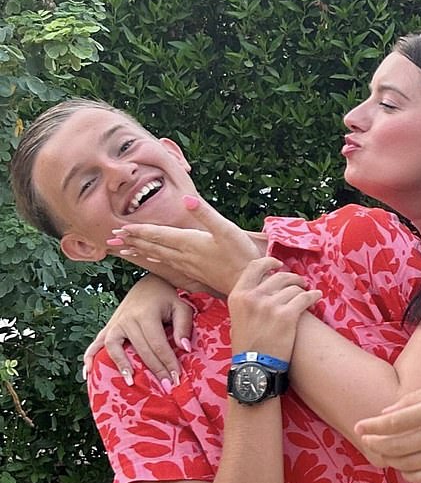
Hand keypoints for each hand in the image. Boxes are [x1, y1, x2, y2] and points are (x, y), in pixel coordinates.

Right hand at [83, 274, 192, 386]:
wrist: (150, 284)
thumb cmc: (168, 298)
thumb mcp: (181, 307)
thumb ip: (184, 326)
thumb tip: (185, 349)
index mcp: (146, 314)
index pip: (158, 344)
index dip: (168, 362)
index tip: (176, 378)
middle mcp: (127, 319)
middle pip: (140, 350)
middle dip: (154, 369)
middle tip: (165, 386)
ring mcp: (115, 323)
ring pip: (114, 348)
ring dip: (121, 365)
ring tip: (131, 382)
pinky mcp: (108, 327)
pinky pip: (95, 344)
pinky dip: (90, 358)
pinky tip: (89, 374)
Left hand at [110, 195, 260, 294]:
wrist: (248, 283)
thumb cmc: (241, 255)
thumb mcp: (226, 229)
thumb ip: (205, 213)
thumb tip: (186, 198)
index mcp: (189, 242)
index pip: (157, 235)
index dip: (137, 231)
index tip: (118, 230)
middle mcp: (184, 255)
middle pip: (152, 247)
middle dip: (131, 242)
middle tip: (110, 240)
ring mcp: (188, 265)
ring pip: (157, 256)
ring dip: (139, 251)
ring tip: (123, 250)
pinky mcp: (194, 272)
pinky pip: (167, 264)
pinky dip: (154, 260)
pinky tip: (149, 260)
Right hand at [228, 257, 321, 360]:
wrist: (254, 368)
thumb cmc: (247, 345)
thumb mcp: (237, 317)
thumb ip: (248, 299)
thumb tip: (264, 285)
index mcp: (238, 295)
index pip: (255, 266)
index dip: (270, 262)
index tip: (279, 264)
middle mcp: (253, 297)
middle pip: (279, 276)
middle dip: (292, 278)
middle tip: (299, 283)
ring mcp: (270, 305)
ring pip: (294, 288)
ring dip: (302, 290)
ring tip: (306, 294)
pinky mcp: (286, 316)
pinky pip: (305, 298)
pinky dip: (313, 296)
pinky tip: (317, 296)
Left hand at [354, 382, 420, 482]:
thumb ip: (411, 400)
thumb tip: (383, 414)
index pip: (398, 421)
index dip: (373, 425)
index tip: (358, 425)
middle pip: (398, 445)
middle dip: (375, 443)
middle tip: (363, 438)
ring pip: (407, 464)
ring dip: (387, 458)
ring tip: (378, 449)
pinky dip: (405, 472)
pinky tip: (399, 462)